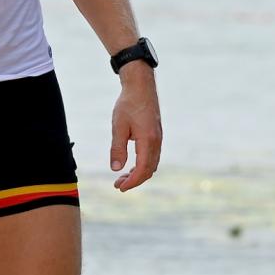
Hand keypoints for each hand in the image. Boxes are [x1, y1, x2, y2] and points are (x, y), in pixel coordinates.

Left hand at [110, 65, 161, 190]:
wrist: (141, 86)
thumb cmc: (128, 104)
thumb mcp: (118, 126)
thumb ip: (117, 148)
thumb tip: (115, 169)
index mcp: (148, 141)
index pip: (142, 170)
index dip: (132, 182)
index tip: (120, 187)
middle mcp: (156, 142)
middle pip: (148, 170)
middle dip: (134, 180)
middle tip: (118, 184)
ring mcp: (158, 139)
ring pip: (151, 164)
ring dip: (138, 173)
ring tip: (122, 177)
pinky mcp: (156, 135)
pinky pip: (152, 156)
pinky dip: (143, 165)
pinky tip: (132, 165)